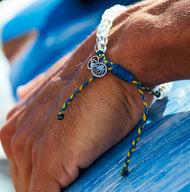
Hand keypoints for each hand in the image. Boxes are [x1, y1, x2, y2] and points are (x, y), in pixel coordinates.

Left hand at [0, 11, 152, 190]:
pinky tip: (84, 186)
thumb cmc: (100, 80)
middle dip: (51, 184)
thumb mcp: (61, 87)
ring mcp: (31, 149)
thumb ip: (38, 98)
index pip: (24, 169)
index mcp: (18, 123)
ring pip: (36, 190)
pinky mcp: (51, 161)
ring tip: (83, 181)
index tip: (67, 177)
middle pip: (27, 183)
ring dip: (63, 188)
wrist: (116, 65)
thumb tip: (21, 93)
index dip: (43, 180)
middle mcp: (17, 136)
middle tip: (77, 179)